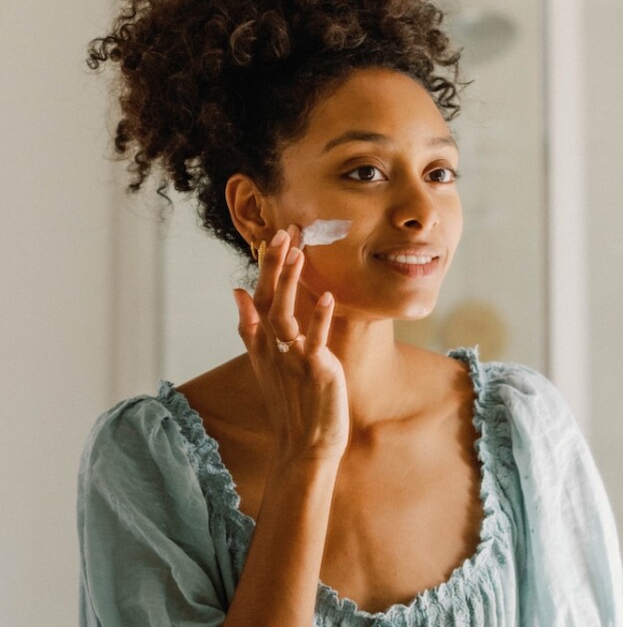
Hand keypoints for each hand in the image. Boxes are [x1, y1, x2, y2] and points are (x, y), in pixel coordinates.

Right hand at [233, 227, 349, 463]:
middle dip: (275, 266)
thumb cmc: (290, 403)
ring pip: (285, 315)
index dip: (267, 269)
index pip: (260, 298)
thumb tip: (237, 292)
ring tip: (298, 253)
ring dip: (291, 284)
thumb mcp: (265, 363)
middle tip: (283, 232)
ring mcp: (291, 359)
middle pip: (268, 300)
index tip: (274, 238)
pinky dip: (319, 320)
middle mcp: (273, 348)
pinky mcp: (313, 371)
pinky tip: (328, 298)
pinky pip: (314, 341)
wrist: (304, 446)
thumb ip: (251, 327)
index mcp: (264, 344)